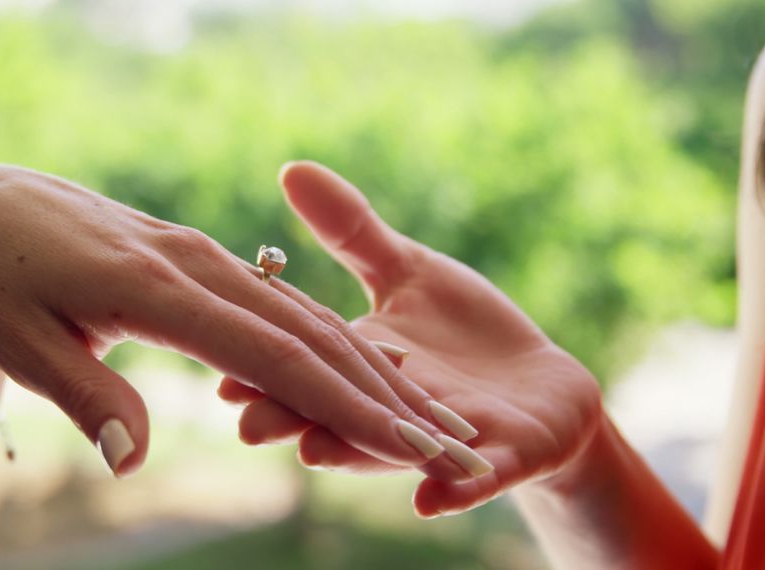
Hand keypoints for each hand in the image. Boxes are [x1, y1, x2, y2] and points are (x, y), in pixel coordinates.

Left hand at [0, 164, 472, 477]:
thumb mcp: (16, 340)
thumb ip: (86, 395)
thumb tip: (135, 464)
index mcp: (158, 290)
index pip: (274, 356)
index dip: (343, 405)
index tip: (405, 445)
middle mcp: (196, 267)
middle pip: (309, 333)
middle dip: (382, 392)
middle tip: (447, 442)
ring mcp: (203, 257)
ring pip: (304, 313)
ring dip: (368, 365)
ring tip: (423, 412)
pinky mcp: (200, 257)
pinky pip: (278, 300)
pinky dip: (328, 339)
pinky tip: (357, 366)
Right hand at [219, 161, 602, 516]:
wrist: (544, 388)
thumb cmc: (468, 332)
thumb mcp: (410, 272)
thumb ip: (351, 233)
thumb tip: (290, 169)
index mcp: (365, 363)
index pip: (309, 365)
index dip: (267, 372)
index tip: (219, 372)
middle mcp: (393, 409)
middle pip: (338, 415)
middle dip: (294, 420)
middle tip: (249, 426)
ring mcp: (446, 439)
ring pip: (395, 451)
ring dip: (356, 455)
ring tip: (317, 456)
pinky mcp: (504, 459)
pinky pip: (475, 482)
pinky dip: (455, 492)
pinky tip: (431, 502)